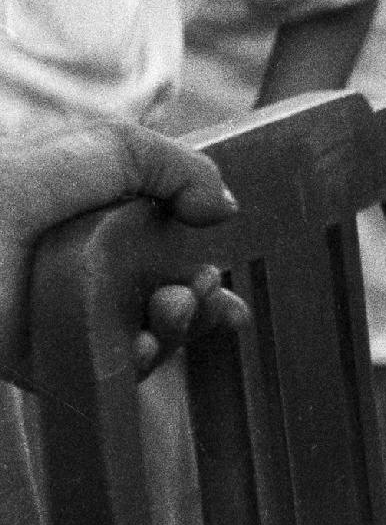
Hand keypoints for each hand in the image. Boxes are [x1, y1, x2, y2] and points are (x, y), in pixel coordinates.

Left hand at [0, 120, 247, 382]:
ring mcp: (63, 319)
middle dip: (200, 299)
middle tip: (198, 291)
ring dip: (178, 328)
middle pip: (167, 298)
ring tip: (171, 310)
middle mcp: (84, 272)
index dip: (204, 262)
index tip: (220, 267)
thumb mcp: (99, 149)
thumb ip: (169, 165)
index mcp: (96, 223)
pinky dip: (138, 365)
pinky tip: (144, 345)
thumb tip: (224, 208)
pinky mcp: (41, 361)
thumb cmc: (5, 188)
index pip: (167, 248)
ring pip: (146, 338)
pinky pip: (104, 375)